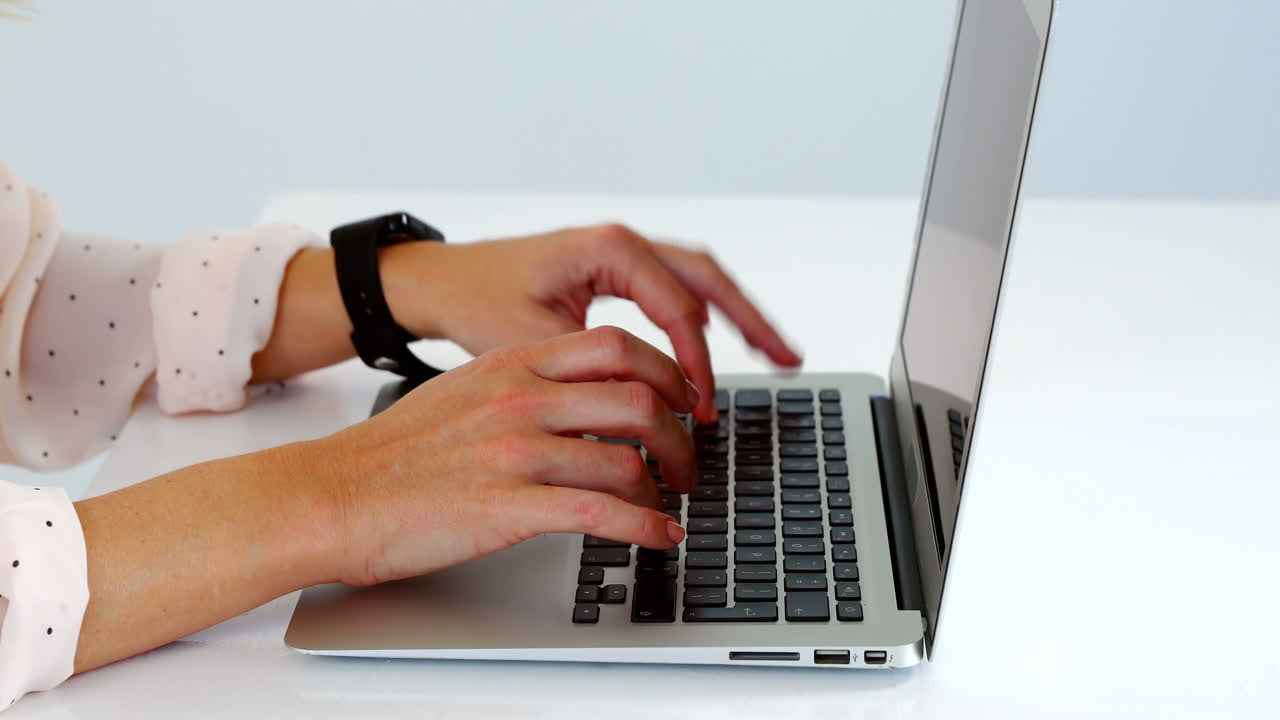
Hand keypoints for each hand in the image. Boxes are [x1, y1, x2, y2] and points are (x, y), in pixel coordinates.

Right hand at [310, 326, 695, 586]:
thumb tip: (581, 397)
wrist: (334, 495)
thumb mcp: (464, 390)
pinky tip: (660, 536)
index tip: (682, 399)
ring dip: (666, 485)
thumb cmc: (393, 453)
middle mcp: (521, 399)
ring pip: (628, 457)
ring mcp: (517, 452)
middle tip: (689, 457)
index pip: (617, 346)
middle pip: (639, 398)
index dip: (667, 372)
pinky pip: (603, 512)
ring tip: (673, 503)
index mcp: (513, 364)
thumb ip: (524, 384)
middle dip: (680, 431)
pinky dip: (646, 527)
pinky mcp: (510, 506)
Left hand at [382, 223, 802, 422]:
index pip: (677, 308)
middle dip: (752, 322)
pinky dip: (704, 318)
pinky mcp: (615, 271)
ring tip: (777, 354)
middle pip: (709, 279)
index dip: (696, 363)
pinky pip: (675, 290)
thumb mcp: (529, 342)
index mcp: (608, 250)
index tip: (699, 410)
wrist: (441, 280)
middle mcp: (622, 243)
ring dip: (737, 317)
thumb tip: (640, 416)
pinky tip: (719, 348)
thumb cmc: (475, 302)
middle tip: (789, 360)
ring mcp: (621, 254)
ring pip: (699, 280)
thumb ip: (589, 371)